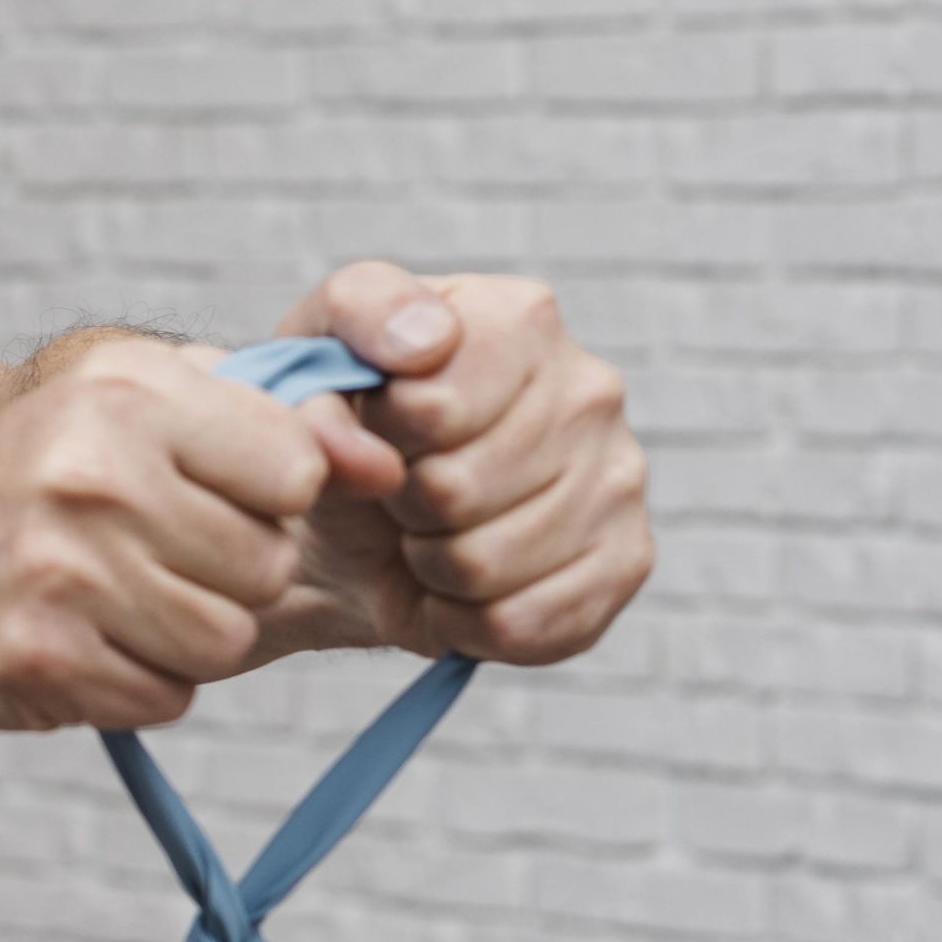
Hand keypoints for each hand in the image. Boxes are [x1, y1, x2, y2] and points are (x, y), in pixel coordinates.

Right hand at [0, 334, 330, 729]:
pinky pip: (166, 697)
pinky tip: (91, 633)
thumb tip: (384, 464)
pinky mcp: (39, 663)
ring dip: (191, 628)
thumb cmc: (47, 456)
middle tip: (163, 545)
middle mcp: (90, 481)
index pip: (294, 472)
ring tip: (127, 591)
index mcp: (123, 397)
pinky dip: (141, 677)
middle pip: (266, 566)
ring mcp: (60, 578)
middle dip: (231, 565)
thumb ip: (266, 409)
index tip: (217, 488)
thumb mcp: (136, 386)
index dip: (269, 491)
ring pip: (224, 640)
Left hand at [269, 261, 654, 665]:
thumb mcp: (314, 355)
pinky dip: (464, 620)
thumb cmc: (349, 420)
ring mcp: (620, 476)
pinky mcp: (627, 562)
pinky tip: (457, 585)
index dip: (379, 435)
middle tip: (398, 489)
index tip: (375, 424)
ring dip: (428, 564)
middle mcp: (590, 388)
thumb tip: (397, 395)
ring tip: (426, 531)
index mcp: (518, 317)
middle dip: (400, 503)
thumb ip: (338, 345)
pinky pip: (521, 624)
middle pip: (457, 491)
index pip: (433, 408)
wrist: (362, 518)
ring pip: (485, 564)